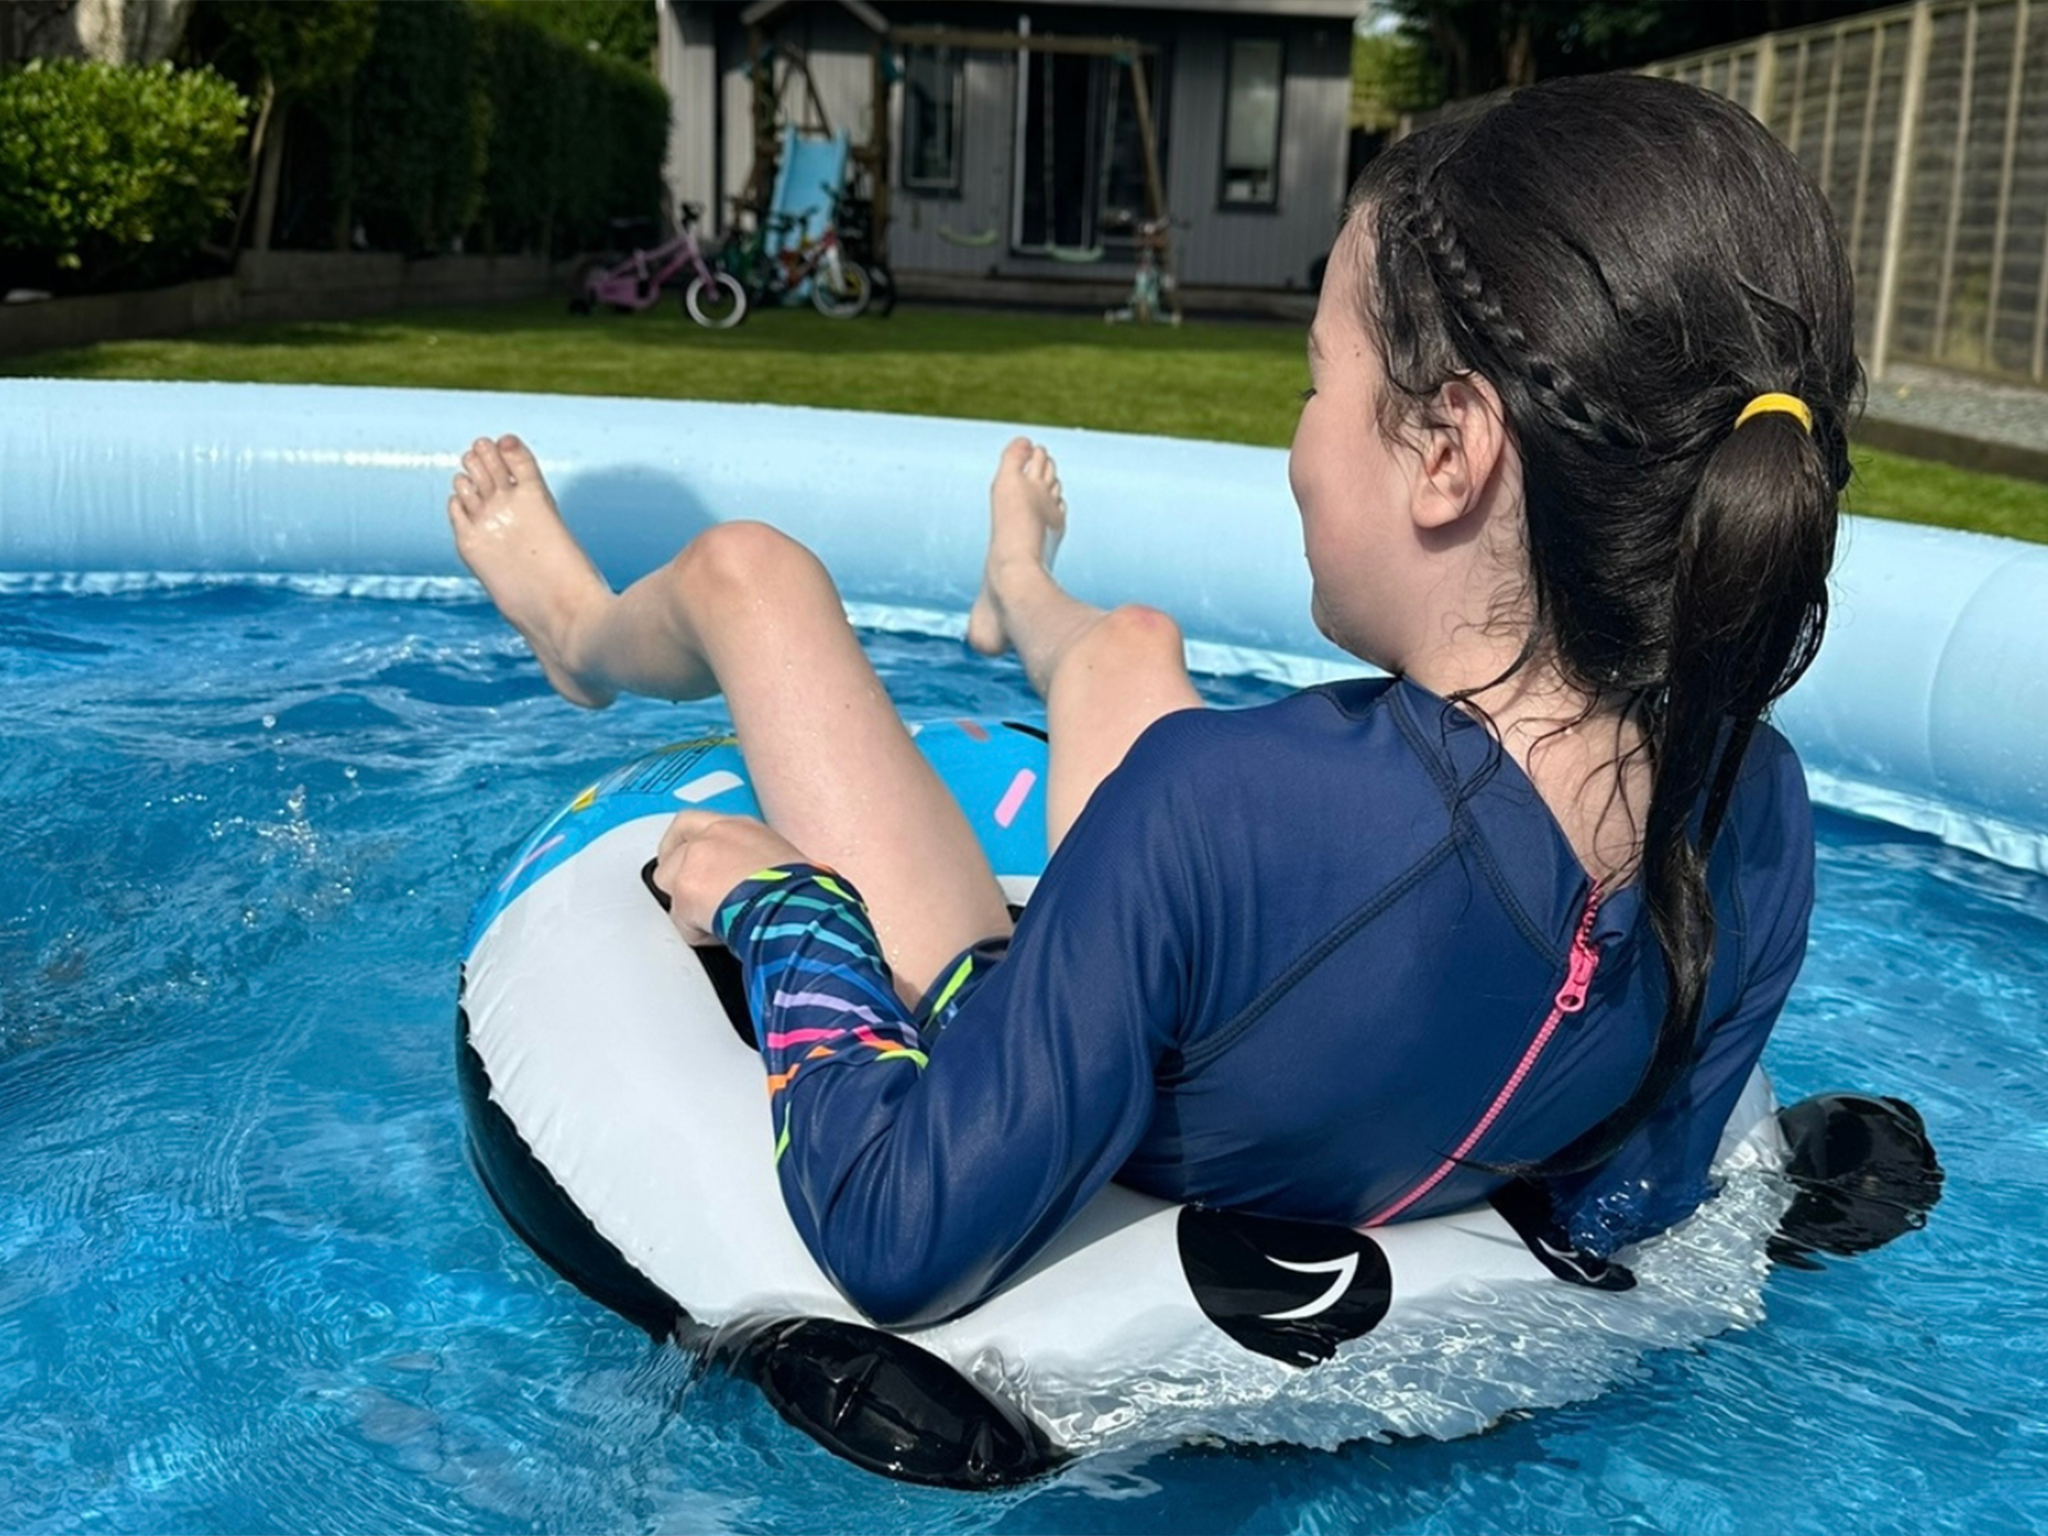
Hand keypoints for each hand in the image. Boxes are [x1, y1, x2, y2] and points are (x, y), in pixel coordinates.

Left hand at [651, 810, 807, 944]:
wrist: (793, 908)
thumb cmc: (801, 894)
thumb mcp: (783, 865)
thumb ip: (756, 865)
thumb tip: (755, 885)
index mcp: (742, 827)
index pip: (698, 823)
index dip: (689, 843)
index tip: (693, 862)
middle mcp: (715, 834)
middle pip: (673, 844)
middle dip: (673, 868)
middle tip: (686, 892)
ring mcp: (696, 858)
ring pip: (669, 882)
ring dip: (687, 905)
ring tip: (716, 920)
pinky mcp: (685, 886)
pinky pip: (680, 919)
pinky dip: (697, 933)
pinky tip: (720, 935)